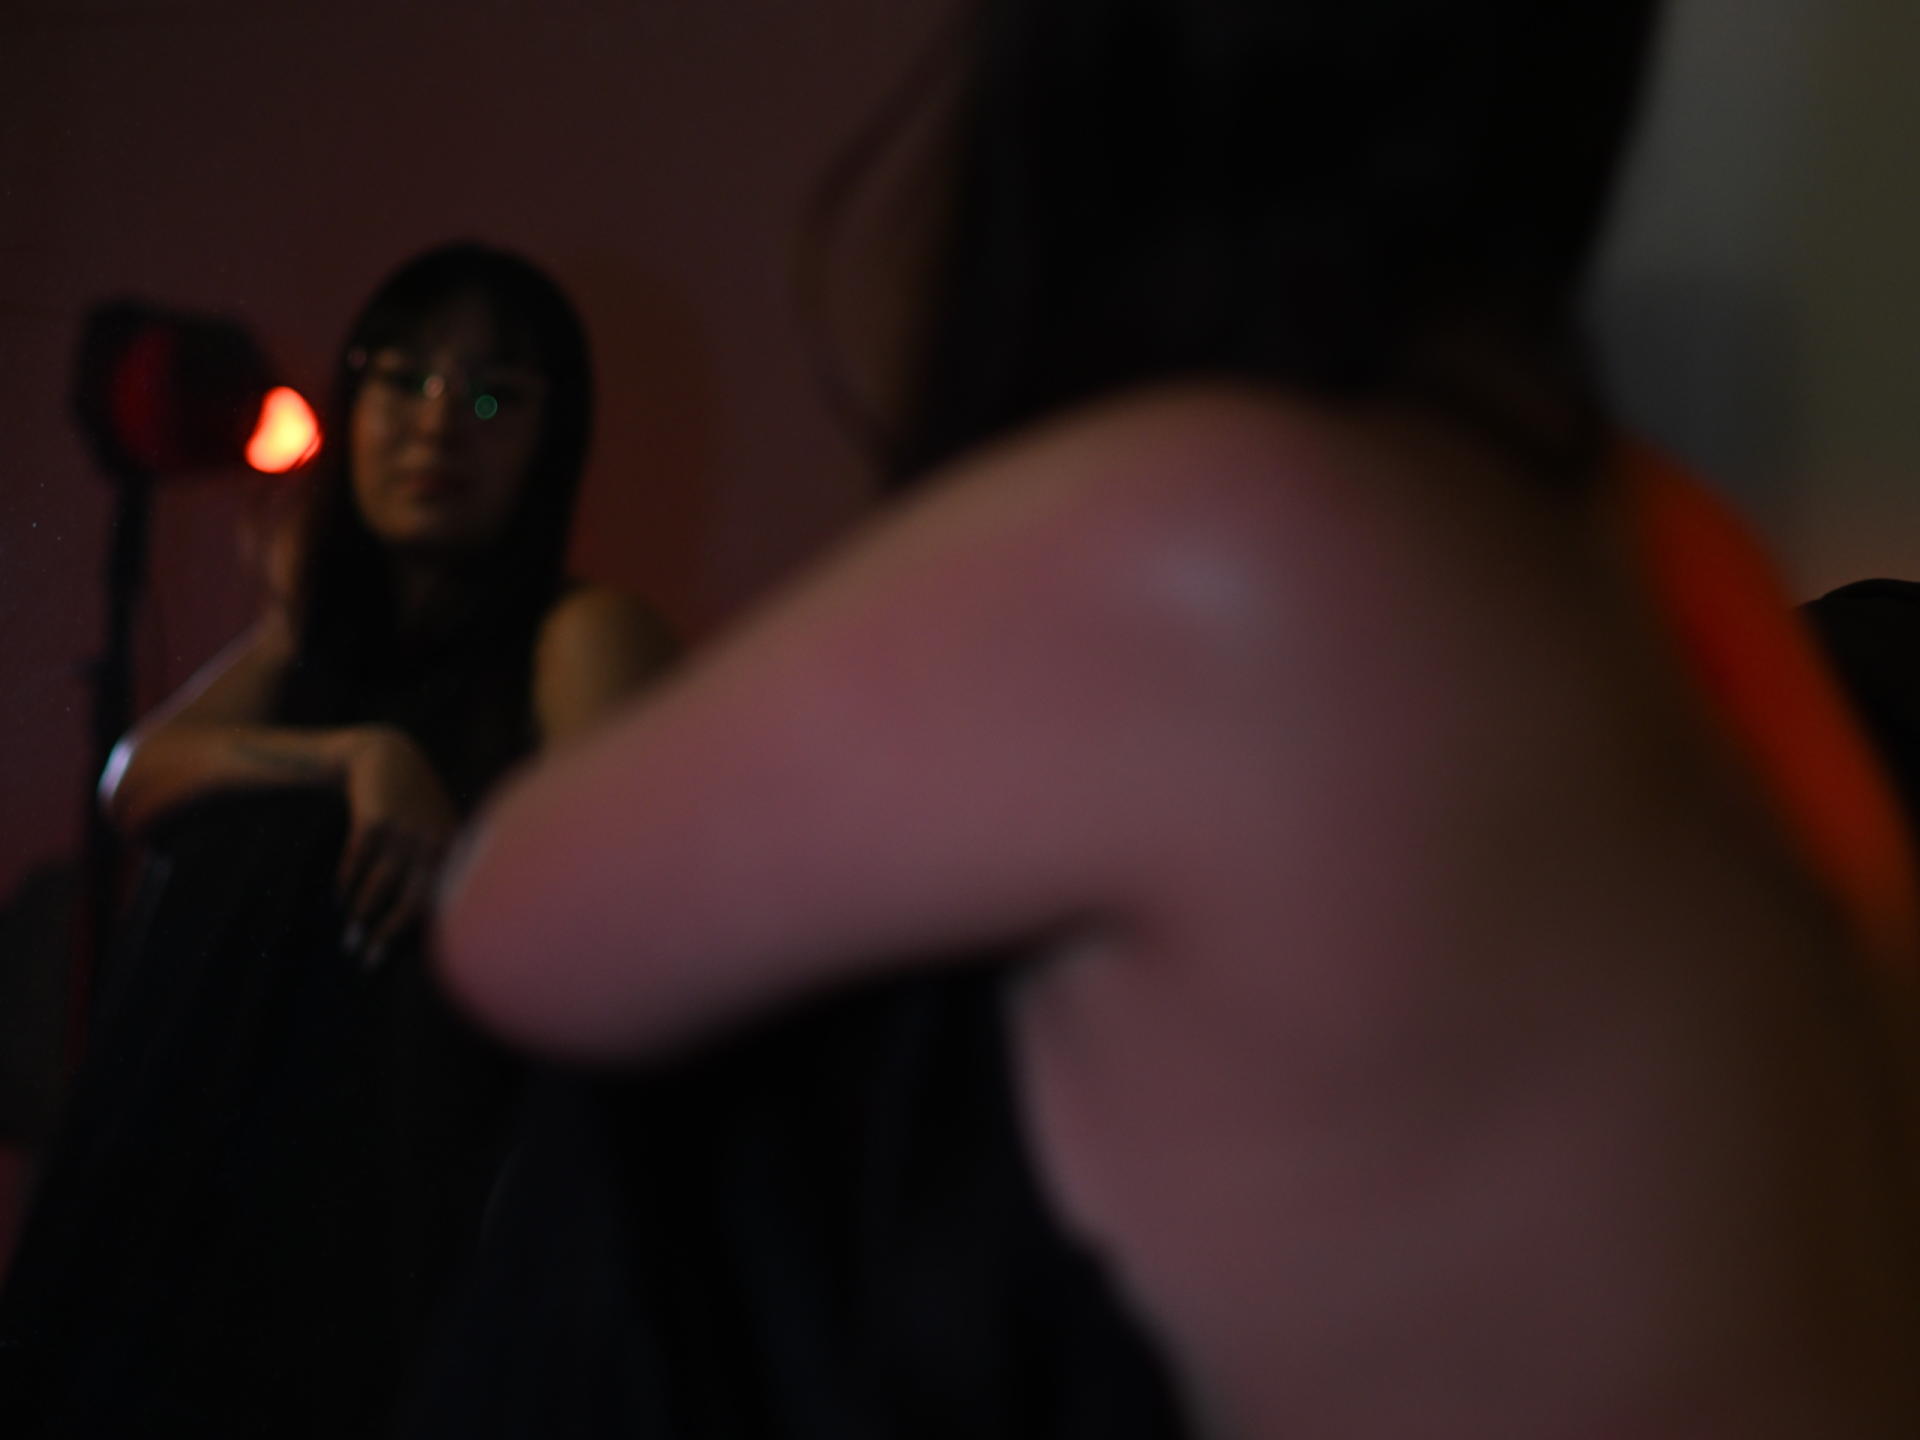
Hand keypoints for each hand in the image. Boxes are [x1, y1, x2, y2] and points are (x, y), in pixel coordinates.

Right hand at [336, 725, 457, 966]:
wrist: (388, 757)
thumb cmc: (417, 805)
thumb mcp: (439, 831)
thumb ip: (439, 871)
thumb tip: (425, 927)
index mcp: (454, 851)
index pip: (438, 904)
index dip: (415, 935)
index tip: (392, 958)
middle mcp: (433, 843)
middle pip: (409, 903)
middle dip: (383, 935)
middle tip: (362, 958)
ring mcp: (404, 831)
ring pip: (378, 886)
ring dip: (360, 914)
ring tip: (348, 935)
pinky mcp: (374, 820)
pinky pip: (356, 863)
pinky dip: (345, 884)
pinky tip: (339, 899)